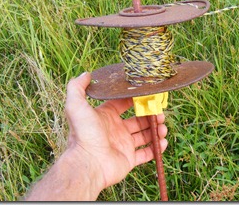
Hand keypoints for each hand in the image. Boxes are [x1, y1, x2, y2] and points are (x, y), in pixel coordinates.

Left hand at [65, 72, 167, 189]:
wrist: (88, 164)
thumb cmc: (83, 134)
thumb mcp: (76, 105)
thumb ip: (77, 87)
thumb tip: (86, 74)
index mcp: (106, 116)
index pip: (124, 104)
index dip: (136, 99)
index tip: (148, 95)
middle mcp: (115, 130)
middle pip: (138, 119)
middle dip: (150, 115)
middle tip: (160, 114)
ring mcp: (123, 145)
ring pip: (145, 135)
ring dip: (156, 130)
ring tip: (163, 127)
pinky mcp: (129, 160)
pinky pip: (147, 153)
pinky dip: (156, 148)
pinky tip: (163, 142)